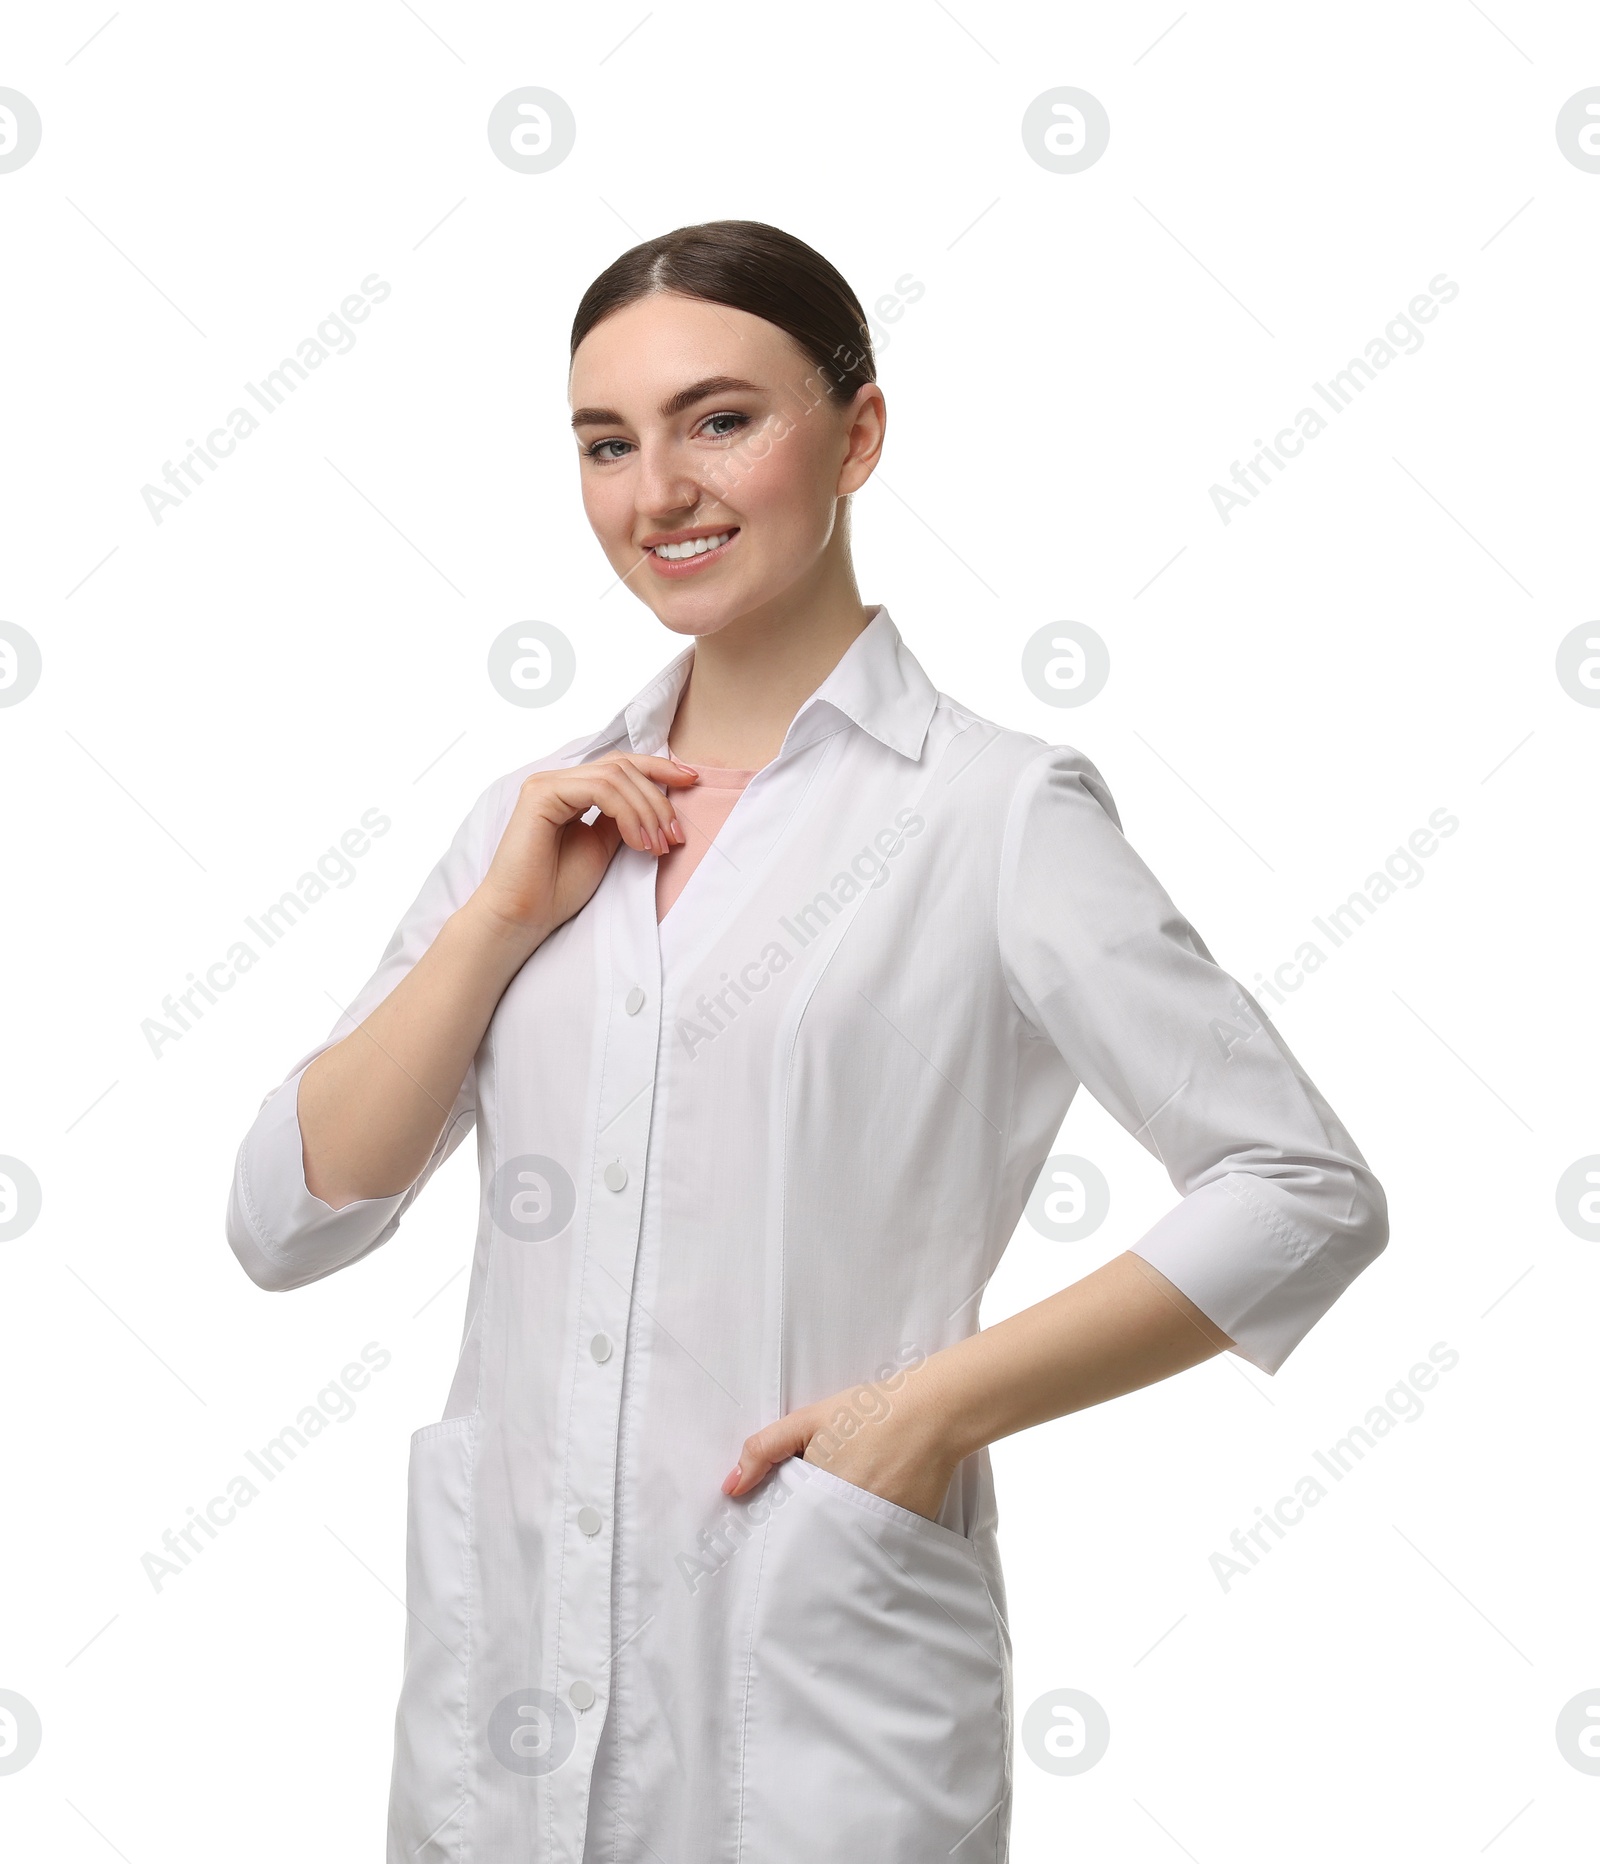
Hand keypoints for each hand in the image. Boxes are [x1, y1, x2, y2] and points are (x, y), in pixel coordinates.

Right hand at [467, 752, 699, 950]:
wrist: (524, 916)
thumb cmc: (558, 888)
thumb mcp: (604, 846)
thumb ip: (623, 819)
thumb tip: (657, 803)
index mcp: (573, 790)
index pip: (622, 765)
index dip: (660, 769)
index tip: (693, 781)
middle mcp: (559, 781)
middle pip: (624, 767)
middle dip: (658, 800)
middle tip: (674, 837)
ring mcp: (548, 784)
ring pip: (615, 776)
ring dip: (646, 811)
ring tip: (657, 846)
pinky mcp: (541, 793)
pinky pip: (599, 789)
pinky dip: (626, 813)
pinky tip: (637, 842)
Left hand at [721, 1365, 958, 1523]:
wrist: (932, 1410)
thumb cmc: (868, 1411)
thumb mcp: (808, 1420)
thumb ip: (764, 1449)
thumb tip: (730, 1487)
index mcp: (819, 1496)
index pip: (788, 1533)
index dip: (779, 1532)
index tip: (773, 1533)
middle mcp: (849, 1521)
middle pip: (816, 1545)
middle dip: (807, 1541)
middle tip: (807, 1526)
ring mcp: (880, 1530)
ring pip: (847, 1548)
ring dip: (838, 1541)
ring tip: (840, 1520)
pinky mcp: (907, 1533)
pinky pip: (878, 1544)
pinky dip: (870, 1537)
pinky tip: (870, 1516)